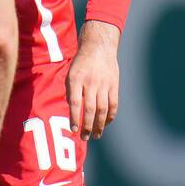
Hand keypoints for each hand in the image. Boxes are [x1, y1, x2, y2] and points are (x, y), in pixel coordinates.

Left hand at [66, 20, 119, 139]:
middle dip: (87, 125)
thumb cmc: (80, 63)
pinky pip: (113, 104)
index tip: (73, 130)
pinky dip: (110, 116)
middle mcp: (90, 82)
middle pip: (90, 109)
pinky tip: (106, 124)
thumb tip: (72, 110)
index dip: (74, 117)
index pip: (75, 102)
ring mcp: (104, 84)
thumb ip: (70, 91)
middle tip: (85, 138)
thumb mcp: (70, 73)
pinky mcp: (114, 85)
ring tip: (96, 135)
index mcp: (76, 79)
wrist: (98, 47)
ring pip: (103, 109)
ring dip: (99, 124)